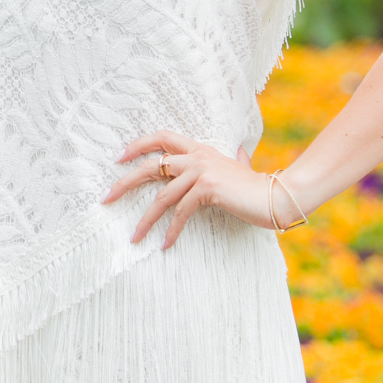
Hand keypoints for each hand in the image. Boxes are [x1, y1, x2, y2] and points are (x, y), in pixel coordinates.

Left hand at [102, 130, 285, 247]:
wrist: (276, 196)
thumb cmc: (257, 187)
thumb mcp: (243, 168)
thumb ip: (237, 159)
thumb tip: (240, 152)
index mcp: (201, 149)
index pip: (163, 138)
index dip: (139, 144)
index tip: (119, 158)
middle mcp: (197, 156)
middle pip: (151, 165)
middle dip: (125, 182)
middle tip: (106, 198)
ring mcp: (202, 171)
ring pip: (162, 196)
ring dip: (146, 220)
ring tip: (134, 237)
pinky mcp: (208, 189)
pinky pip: (181, 212)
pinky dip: (171, 230)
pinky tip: (165, 244)